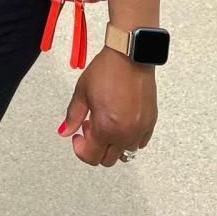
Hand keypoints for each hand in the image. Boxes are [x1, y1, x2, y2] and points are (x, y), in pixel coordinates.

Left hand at [57, 47, 156, 166]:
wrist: (130, 56)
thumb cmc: (108, 69)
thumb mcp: (82, 91)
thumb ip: (73, 116)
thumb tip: (65, 131)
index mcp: (106, 128)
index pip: (91, 157)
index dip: (80, 149)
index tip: (78, 138)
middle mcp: (125, 134)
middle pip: (107, 160)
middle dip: (95, 147)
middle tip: (90, 127)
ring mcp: (140, 130)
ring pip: (124, 153)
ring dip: (113, 144)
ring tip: (106, 123)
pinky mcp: (151, 123)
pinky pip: (139, 143)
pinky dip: (129, 138)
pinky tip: (121, 121)